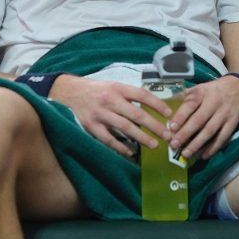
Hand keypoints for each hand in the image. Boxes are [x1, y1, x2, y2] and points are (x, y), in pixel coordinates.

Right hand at [49, 75, 171, 157]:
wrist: (69, 92)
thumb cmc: (96, 91)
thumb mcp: (113, 86)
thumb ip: (129, 96)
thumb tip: (152, 109)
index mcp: (117, 88)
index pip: (141, 95)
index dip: (156, 104)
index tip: (168, 114)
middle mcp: (109, 100)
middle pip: (136, 114)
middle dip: (154, 125)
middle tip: (166, 135)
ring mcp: (100, 114)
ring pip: (124, 127)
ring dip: (141, 137)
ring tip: (153, 145)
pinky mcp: (91, 126)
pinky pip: (108, 139)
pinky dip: (120, 147)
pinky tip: (130, 152)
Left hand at [166, 76, 238, 160]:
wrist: (236, 88)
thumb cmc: (210, 91)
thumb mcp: (196, 89)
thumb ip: (182, 97)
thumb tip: (163, 108)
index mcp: (202, 93)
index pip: (190, 105)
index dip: (180, 116)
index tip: (171, 128)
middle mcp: (214, 102)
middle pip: (199, 120)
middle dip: (185, 134)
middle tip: (174, 145)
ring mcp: (225, 113)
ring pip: (210, 131)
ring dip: (197, 144)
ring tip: (185, 154)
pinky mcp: (233, 123)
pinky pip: (223, 137)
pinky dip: (213, 148)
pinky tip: (203, 155)